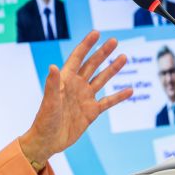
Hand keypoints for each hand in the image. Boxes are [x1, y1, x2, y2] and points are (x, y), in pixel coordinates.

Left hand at [19, 31, 132, 164]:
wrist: (48, 141)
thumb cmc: (44, 120)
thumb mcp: (49, 101)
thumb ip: (52, 84)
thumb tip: (52, 66)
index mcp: (65, 80)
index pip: (77, 58)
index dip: (86, 45)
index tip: (97, 33)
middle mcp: (76, 86)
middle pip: (92, 65)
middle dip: (103, 53)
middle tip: (114, 41)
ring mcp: (85, 98)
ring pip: (101, 80)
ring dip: (112, 69)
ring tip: (124, 57)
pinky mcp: (91, 112)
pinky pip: (108, 102)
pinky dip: (119, 96)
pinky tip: (129, 90)